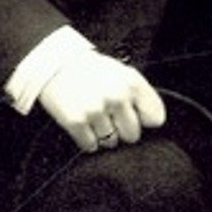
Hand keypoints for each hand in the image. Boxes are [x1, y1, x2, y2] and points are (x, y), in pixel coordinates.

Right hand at [37, 54, 167, 152]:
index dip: (145, 120)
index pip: (155, 118)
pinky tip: (84, 124)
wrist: (56, 65)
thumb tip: (154, 121)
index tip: (136, 117)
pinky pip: (90, 146)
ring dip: (103, 135)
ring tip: (95, 118)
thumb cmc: (93, 71)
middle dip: (123, 130)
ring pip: (111, 143)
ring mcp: (96, 110)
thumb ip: (140, 95)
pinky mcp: (76, 121)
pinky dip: (87, 140)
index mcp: (132, 83)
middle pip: (133, 135)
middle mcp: (116, 96)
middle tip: (111, 117)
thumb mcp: (123, 74)